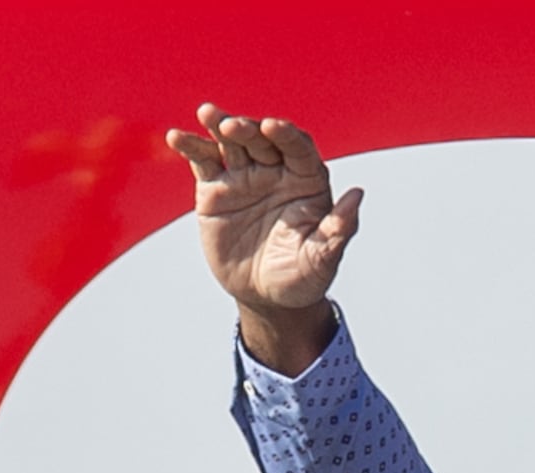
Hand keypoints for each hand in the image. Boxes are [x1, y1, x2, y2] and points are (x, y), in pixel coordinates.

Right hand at [163, 105, 358, 372]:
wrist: (265, 297)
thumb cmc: (301, 277)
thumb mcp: (322, 259)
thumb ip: (339, 228)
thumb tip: (358, 195)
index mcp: (308, 182)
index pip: (299, 149)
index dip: (287, 136)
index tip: (274, 127)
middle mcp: (277, 172)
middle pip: (262, 140)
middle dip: (248, 129)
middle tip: (233, 126)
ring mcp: (245, 177)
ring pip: (231, 142)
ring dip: (219, 125)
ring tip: (208, 114)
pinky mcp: (216, 187)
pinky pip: (203, 161)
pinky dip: (190, 146)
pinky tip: (176, 137)